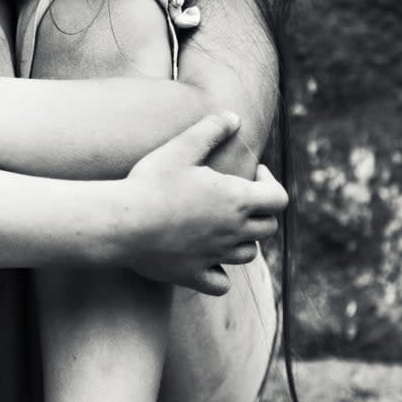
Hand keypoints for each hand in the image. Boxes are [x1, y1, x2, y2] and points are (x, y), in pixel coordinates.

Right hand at [117, 113, 288, 294]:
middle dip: (259, 211)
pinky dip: (221, 274)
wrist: (121, 223)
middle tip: (234, 198)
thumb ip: (210, 130)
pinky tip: (207, 260)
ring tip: (221, 226)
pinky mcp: (192, 275)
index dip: (270, 184)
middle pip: (267, 227)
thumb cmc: (150, 182)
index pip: (279, 198)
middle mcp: (233, 231)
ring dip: (243, 240)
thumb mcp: (180, 148)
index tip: (251, 175)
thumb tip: (234, 118)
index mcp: (236, 200)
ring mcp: (214, 256)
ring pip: (248, 254)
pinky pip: (221, 283)